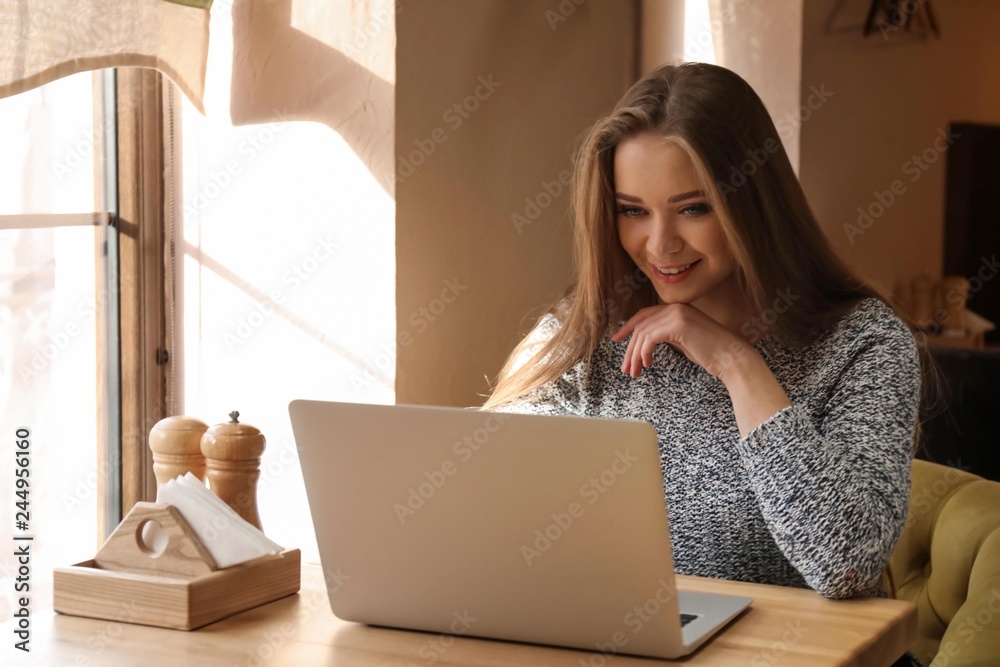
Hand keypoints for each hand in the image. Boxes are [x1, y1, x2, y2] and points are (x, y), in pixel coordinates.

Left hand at [610, 303, 751, 378]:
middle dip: (630, 348)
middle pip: (640, 325)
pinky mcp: (678, 324)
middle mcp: (675, 307)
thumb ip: (667, 335)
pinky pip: (650, 338)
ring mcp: (676, 313)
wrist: (731, 357)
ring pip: (643, 334)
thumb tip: (645, 342)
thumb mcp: (684, 340)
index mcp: (676, 308)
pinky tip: (647, 364)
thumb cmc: (710, 353)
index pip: (644, 314)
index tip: (616, 340)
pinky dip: (644, 353)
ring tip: (634, 372)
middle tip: (625, 368)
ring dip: (635, 355)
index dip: (628, 327)